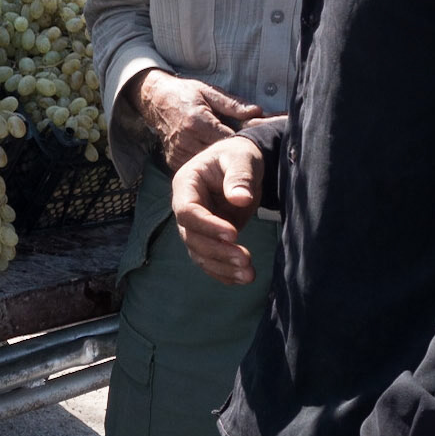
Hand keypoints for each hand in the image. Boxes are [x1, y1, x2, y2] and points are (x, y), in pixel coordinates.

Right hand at [133, 69, 261, 171]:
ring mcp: (178, 153)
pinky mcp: (173, 161)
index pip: (228, 140)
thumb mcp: (209, 92)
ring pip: (207, 167)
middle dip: (234, 156)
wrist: (155, 99)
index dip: (243, 142)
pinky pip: (195, 169)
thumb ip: (233, 104)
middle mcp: (187, 140)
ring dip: (221, 165)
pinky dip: (206, 168)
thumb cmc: (185, 93)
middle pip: (219, 157)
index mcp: (198, 122)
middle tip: (249, 155)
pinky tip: (216, 165)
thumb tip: (258, 112)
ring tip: (233, 160)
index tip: (255, 142)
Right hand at [171, 137, 265, 282]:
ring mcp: (196, 225)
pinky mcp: (208, 238)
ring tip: (249, 274)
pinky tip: (242, 278)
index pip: (188, 211)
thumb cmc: (238, 156)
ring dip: (222, 267)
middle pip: (191, 237)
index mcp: (186, 184)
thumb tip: (240, 199)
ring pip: (200, 253)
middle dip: (217, 252)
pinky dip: (224, 273)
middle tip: (245, 259)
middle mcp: (185, 207)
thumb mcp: (241, 159)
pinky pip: (210, 260)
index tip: (234, 233)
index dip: (208, 225)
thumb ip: (240, 176)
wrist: (242, 165)